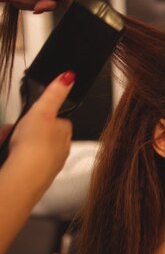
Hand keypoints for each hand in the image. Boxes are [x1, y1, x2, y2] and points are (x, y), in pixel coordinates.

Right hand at [8, 70, 73, 187]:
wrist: (25, 176)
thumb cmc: (35, 145)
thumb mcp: (42, 111)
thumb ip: (54, 94)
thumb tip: (68, 77)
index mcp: (65, 134)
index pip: (57, 121)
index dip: (40, 116)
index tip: (30, 116)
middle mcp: (60, 151)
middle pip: (39, 134)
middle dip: (24, 130)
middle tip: (13, 130)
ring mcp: (48, 164)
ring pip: (29, 148)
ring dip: (15, 142)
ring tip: (8, 140)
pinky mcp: (35, 176)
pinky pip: (22, 161)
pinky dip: (13, 155)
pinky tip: (7, 154)